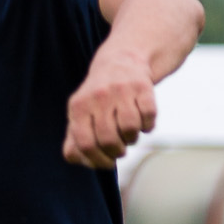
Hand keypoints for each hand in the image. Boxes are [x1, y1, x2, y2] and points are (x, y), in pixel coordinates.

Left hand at [63, 48, 157, 169]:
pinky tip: (143, 121)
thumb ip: (74, 141)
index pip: (85, 144)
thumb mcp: (80, 115)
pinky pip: (149, 117)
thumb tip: (82, 161)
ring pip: (130, 129)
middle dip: (117, 152)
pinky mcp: (143, 86)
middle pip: (108, 140)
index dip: (97, 160)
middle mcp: (98, 96)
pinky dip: (148, 125)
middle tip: (120, 149)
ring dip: (132, 138)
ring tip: (129, 133)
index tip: (107, 163)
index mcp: (78, 107)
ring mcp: (121, 90)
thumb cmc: (98, 99)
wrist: (121, 60)